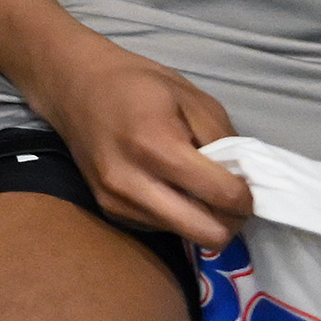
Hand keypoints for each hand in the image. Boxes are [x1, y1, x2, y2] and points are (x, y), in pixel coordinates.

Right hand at [25, 36, 251, 246]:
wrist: (73, 86)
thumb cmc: (137, 84)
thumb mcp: (192, 98)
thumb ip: (224, 140)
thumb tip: (244, 180)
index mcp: (156, 145)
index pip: (223, 196)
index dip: (247, 195)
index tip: (245, 182)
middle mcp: (132, 182)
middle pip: (207, 234)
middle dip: (230, 219)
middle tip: (229, 196)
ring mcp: (116, 200)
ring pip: (186, 236)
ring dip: (202, 219)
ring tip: (196, 187)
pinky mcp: (109, 210)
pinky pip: (161, 228)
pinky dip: (176, 215)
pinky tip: (167, 187)